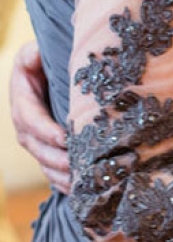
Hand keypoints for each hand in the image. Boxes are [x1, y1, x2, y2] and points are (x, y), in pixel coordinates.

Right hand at [10, 40, 69, 193]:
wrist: (46, 69)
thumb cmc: (45, 58)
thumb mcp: (35, 51)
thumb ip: (34, 53)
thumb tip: (35, 53)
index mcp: (22, 97)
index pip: (30, 117)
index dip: (45, 129)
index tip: (64, 138)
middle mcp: (24, 121)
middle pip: (36, 145)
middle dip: (55, 158)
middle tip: (77, 166)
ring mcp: (33, 137)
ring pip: (43, 161)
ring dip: (59, 174)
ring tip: (80, 183)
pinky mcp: (44, 147)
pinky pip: (49, 169)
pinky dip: (61, 181)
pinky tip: (77, 190)